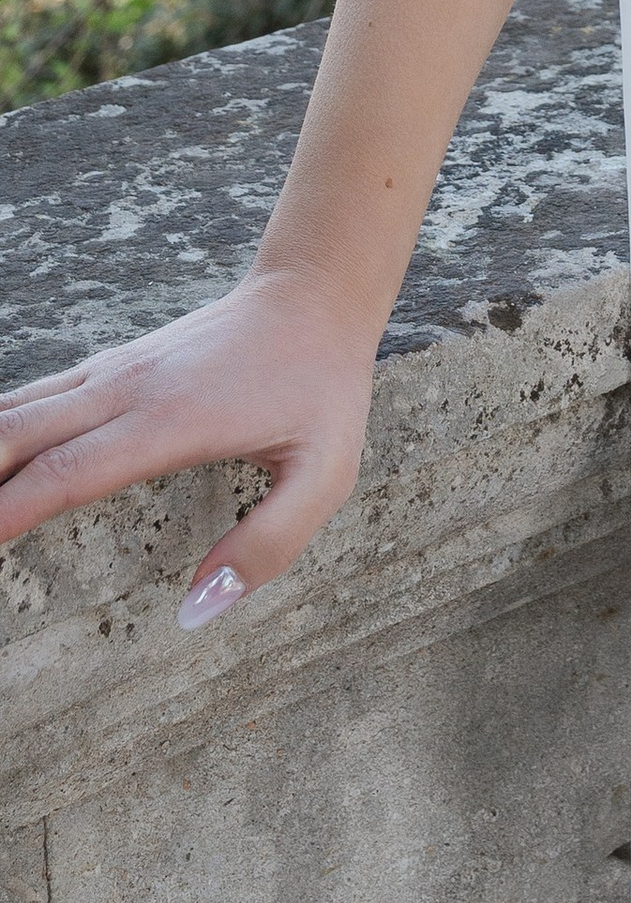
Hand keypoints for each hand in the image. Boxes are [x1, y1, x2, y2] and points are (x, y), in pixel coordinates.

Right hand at [0, 263, 376, 623]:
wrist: (315, 292)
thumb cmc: (322, 387)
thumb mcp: (326, 473)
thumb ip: (268, 544)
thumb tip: (197, 609)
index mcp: (171, 421)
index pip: (68, 471)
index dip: (9, 510)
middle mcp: (128, 390)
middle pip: (20, 434)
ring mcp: (115, 372)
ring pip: (19, 408)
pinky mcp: (112, 367)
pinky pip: (36, 395)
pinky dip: (0, 427)